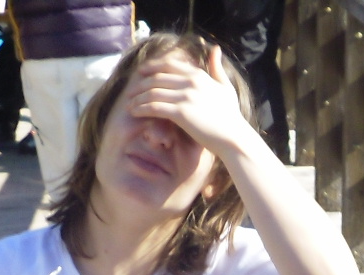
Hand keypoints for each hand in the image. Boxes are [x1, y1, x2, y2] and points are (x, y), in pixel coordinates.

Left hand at [128, 45, 257, 159]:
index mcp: (198, 74)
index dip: (151, 67)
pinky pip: (154, 107)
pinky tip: (134, 112)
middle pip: (156, 77)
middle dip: (140, 84)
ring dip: (137, 98)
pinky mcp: (181, 112)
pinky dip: (141, 108)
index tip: (141, 73)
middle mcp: (190, 82)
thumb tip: (215, 49)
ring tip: (129, 104)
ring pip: (152, 92)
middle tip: (131, 91)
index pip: (167, 64)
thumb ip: (217, 68)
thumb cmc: (231, 116)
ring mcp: (185, 96)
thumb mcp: (225, 87)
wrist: (233, 137)